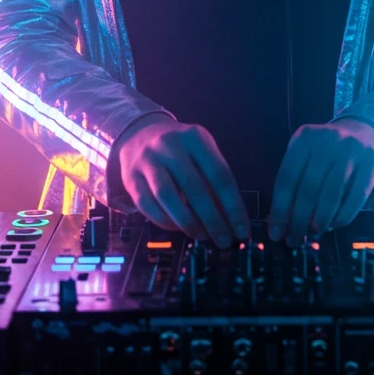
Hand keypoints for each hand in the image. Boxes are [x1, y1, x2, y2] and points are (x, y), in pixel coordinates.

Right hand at [115, 114, 249, 246]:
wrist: (141, 134)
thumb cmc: (180, 148)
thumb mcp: (201, 152)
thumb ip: (214, 180)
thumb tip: (231, 219)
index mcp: (195, 137)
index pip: (219, 174)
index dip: (233, 206)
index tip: (243, 230)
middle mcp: (169, 145)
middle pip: (195, 188)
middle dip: (213, 220)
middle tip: (224, 240)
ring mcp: (147, 160)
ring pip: (168, 197)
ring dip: (189, 223)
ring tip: (202, 236)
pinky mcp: (130, 178)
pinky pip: (148, 206)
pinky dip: (166, 222)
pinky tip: (179, 228)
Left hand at [267, 118, 373, 244]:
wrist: (367, 135)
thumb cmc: (328, 153)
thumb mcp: (307, 159)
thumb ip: (293, 185)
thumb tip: (278, 224)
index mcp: (304, 137)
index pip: (286, 178)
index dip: (279, 210)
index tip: (275, 234)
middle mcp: (327, 140)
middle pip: (308, 188)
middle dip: (298, 220)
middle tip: (294, 240)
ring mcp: (351, 150)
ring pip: (331, 194)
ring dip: (320, 220)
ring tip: (314, 232)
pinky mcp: (371, 163)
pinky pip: (356, 197)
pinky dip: (343, 216)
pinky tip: (335, 225)